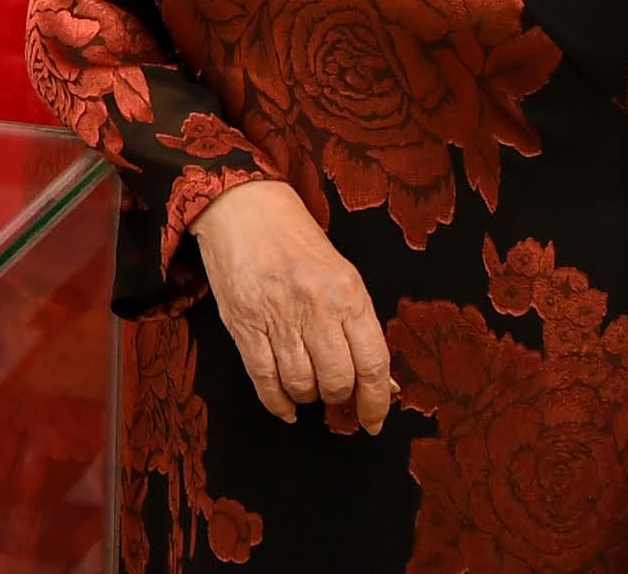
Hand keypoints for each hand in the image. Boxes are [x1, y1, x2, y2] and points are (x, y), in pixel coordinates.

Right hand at [190, 181, 391, 433]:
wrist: (244, 206)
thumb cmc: (297, 240)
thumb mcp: (341, 274)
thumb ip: (359, 326)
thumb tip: (383, 382)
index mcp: (348, 291)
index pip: (373, 362)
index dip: (377, 401)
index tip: (374, 421)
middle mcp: (315, 306)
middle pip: (337, 380)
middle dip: (339, 398)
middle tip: (335, 393)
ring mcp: (277, 316)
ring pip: (301, 384)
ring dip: (308, 397)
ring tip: (308, 388)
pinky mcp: (243, 323)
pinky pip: (264, 380)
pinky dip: (278, 403)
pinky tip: (286, 405)